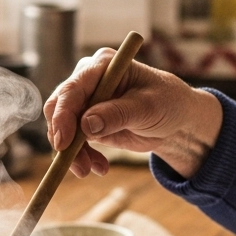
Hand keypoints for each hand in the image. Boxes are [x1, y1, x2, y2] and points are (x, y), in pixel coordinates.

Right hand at [43, 49, 222, 177]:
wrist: (176, 121)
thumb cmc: (167, 103)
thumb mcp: (147, 108)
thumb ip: (117, 114)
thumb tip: (85, 124)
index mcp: (102, 66)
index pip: (72, 89)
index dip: (63, 115)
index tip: (63, 142)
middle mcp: (88, 80)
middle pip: (59, 108)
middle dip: (65, 139)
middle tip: (78, 165)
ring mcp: (85, 101)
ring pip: (62, 128)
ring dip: (73, 153)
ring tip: (92, 169)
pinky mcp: (86, 122)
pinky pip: (73, 141)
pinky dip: (81, 156)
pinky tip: (100, 167)